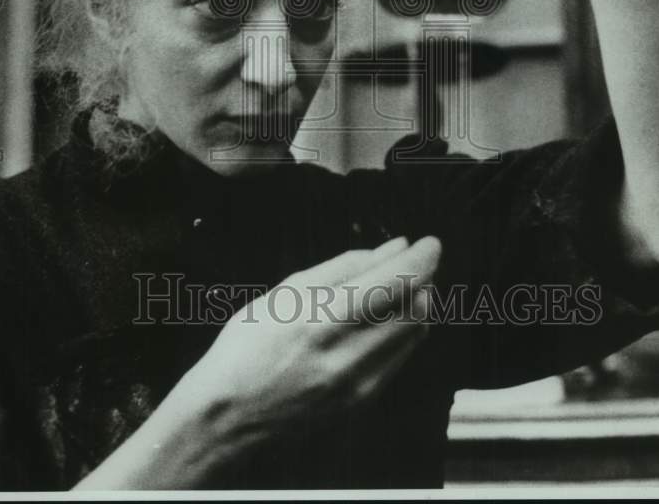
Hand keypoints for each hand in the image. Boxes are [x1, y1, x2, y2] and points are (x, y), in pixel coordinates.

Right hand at [180, 236, 440, 445]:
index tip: (429, 242)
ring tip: (393, 287)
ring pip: (414, 333)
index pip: (396, 282)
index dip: (422, 258)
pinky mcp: (363, 402)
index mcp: (323, 320)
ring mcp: (360, 385)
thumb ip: (345, 267)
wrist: (229, 415)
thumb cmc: (248, 345)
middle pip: (414, 307)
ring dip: (415, 303)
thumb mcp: (288, 291)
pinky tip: (381, 320)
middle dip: (422, 277)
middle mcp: (348, 356)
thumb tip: (393, 247)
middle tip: (410, 261)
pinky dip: (401, 330)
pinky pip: (400, 357)